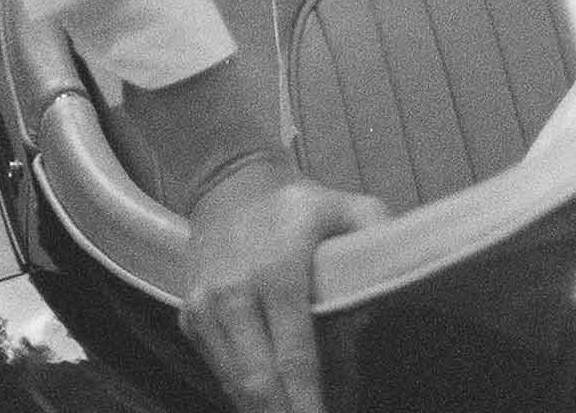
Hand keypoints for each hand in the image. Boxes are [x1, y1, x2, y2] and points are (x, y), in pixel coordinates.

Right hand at [180, 154, 384, 411]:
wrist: (228, 185)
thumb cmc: (295, 206)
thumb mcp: (346, 206)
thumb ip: (376, 239)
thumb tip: (386, 291)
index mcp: (277, 268)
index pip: (294, 354)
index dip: (309, 402)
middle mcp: (233, 291)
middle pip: (259, 382)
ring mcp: (204, 307)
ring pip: (235, 385)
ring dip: (266, 411)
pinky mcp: (190, 318)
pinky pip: (220, 371)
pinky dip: (245, 393)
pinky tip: (273, 402)